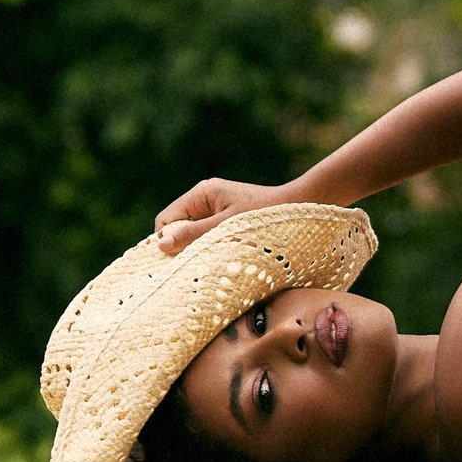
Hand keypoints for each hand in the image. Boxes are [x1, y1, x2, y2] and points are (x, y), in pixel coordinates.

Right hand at [153, 177, 303, 255]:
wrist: (301, 208)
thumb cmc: (266, 216)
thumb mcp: (228, 227)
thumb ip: (195, 235)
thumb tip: (160, 245)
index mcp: (202, 194)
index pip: (166, 219)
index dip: (165, 241)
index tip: (174, 264)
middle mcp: (205, 200)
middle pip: (178, 228)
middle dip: (182, 248)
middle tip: (192, 267)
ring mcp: (217, 210)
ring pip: (193, 235)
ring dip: (198, 250)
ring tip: (210, 264)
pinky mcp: (228, 222)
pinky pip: (209, 237)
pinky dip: (211, 249)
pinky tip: (222, 260)